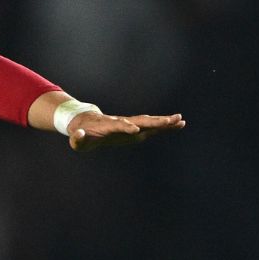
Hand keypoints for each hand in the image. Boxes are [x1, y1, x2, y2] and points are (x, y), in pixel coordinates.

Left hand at [68, 111, 184, 150]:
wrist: (88, 122)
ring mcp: (131, 124)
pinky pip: (152, 126)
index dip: (126, 127)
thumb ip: (78, 138)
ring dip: (164, 121)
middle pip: (139, 121)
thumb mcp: (78, 139)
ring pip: (149, 122)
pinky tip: (180, 124)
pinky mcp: (136, 128)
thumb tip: (79, 135)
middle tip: (168, 121)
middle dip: (153, 122)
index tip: (135, 130)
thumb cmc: (83, 133)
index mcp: (109, 126)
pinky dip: (165, 125)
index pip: (118, 126)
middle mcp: (122, 122)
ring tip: (180, 120)